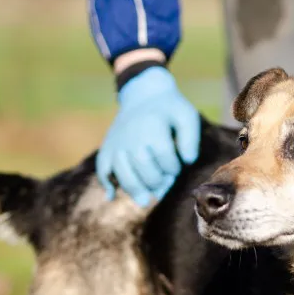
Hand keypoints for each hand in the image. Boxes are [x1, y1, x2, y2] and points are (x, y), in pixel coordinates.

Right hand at [96, 66, 199, 206]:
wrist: (143, 95)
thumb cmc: (169, 109)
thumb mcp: (186, 116)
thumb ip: (191, 138)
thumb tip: (187, 161)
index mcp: (153, 128)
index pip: (165, 159)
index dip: (173, 169)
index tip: (177, 167)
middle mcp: (132, 137)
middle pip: (144, 170)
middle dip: (156, 182)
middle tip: (164, 184)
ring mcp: (117, 143)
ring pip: (123, 174)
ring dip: (134, 190)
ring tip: (144, 200)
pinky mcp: (108, 147)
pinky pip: (102, 168)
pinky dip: (106, 183)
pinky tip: (112, 196)